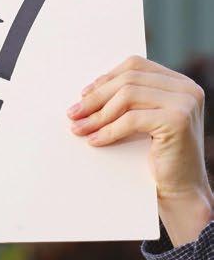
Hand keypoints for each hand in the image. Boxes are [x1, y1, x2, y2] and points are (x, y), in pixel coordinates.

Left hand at [67, 55, 209, 201]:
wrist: (181, 192)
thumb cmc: (159, 161)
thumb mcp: (144, 125)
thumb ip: (130, 105)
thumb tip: (88, 95)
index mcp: (179, 84)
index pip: (136, 66)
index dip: (106, 78)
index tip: (83, 95)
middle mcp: (186, 88)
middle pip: (130, 79)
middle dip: (96, 97)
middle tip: (73, 114)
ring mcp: (185, 102)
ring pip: (128, 95)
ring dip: (98, 114)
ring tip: (79, 129)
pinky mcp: (177, 121)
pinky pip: (131, 119)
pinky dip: (109, 130)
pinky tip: (95, 141)